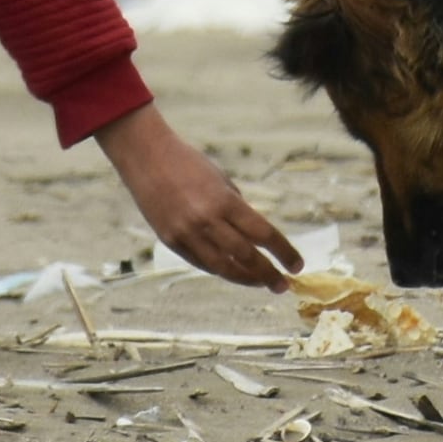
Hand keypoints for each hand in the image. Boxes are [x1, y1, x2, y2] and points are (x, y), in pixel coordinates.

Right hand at [96, 102, 300, 289]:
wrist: (146, 156)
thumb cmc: (188, 163)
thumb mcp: (221, 181)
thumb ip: (237, 209)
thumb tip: (255, 236)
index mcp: (225, 201)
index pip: (263, 234)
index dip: (283, 252)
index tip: (296, 264)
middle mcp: (207, 221)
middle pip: (246, 256)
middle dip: (268, 274)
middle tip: (283, 285)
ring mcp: (186, 234)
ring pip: (223, 267)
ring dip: (246, 279)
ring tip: (262, 283)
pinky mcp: (171, 241)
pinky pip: (201, 262)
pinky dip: (220, 269)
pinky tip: (234, 272)